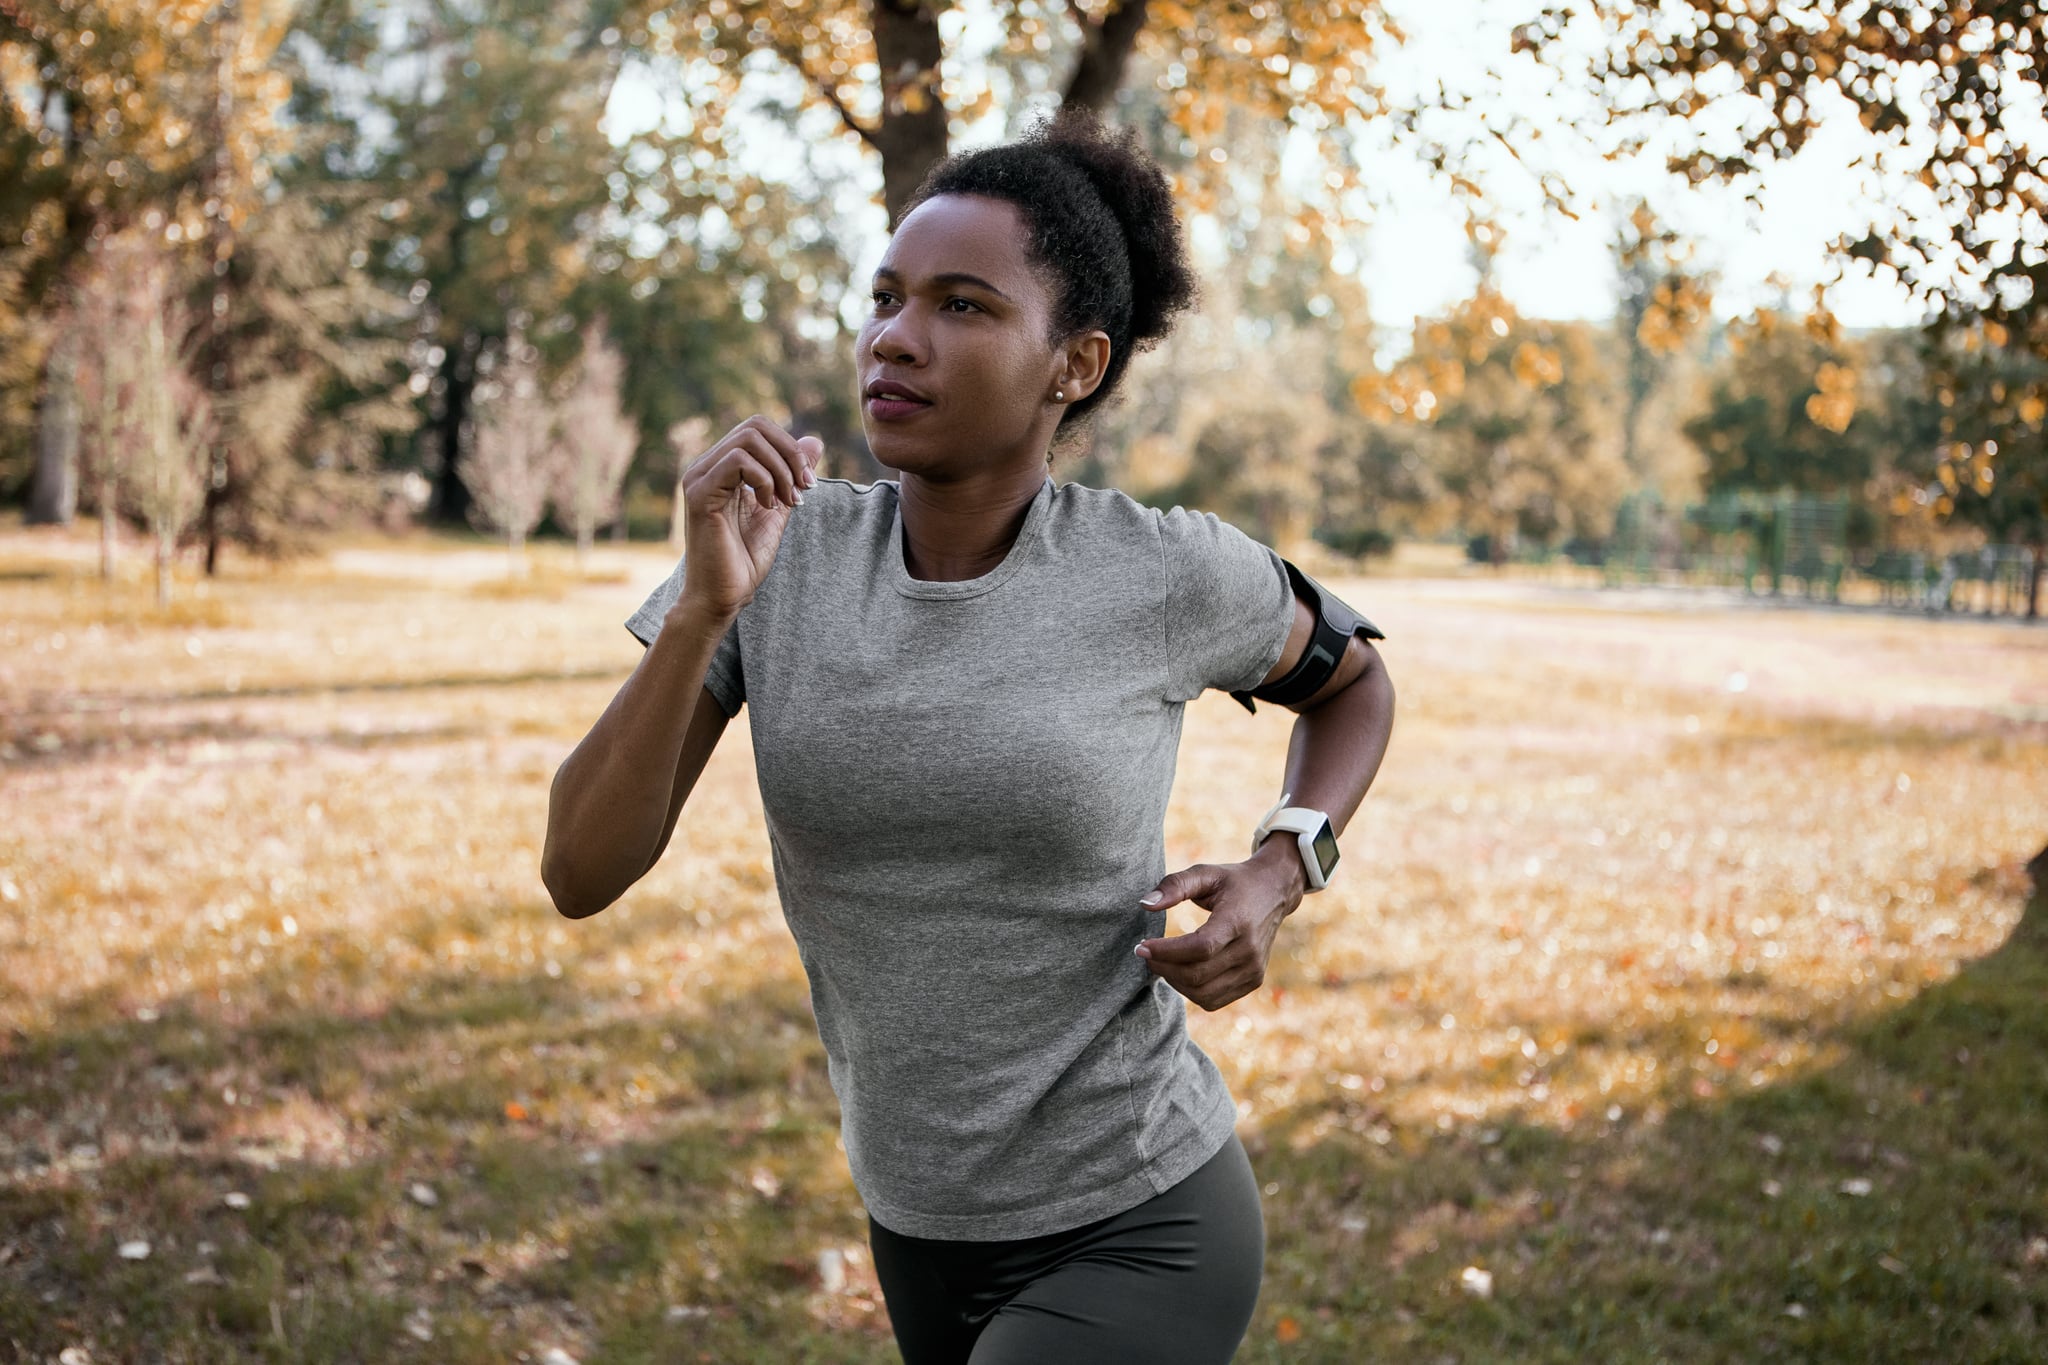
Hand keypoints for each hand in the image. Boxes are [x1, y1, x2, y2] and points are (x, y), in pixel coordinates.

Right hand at [677, 415, 821, 619]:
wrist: (724, 596)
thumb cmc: (745, 559)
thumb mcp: (779, 508)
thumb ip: (792, 475)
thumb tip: (815, 440)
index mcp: (722, 467)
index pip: (758, 429)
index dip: (790, 448)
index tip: (808, 485)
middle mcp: (706, 466)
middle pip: (755, 426)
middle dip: (790, 455)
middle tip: (803, 490)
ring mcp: (699, 477)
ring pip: (748, 440)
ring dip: (780, 470)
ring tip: (787, 502)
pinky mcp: (699, 492)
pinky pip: (737, 461)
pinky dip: (765, 480)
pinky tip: (768, 506)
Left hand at [1134, 839, 1308, 1010]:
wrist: (1274, 892)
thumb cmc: (1233, 882)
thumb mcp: (1205, 873)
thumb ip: (1174, 885)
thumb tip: (1144, 904)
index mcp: (1238, 921)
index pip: (1200, 948)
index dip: (1167, 952)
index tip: (1141, 947)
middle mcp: (1250, 950)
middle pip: (1198, 975)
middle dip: (1164, 968)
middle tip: (1145, 954)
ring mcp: (1254, 969)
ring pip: (1203, 993)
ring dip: (1174, 982)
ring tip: (1161, 963)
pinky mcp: (1253, 981)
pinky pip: (1213, 999)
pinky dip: (1190, 991)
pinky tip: (1180, 972)